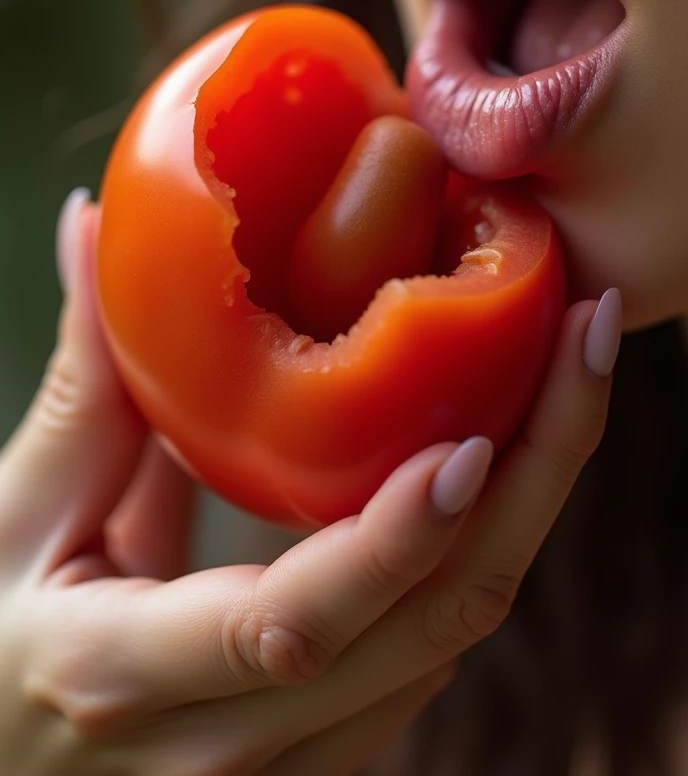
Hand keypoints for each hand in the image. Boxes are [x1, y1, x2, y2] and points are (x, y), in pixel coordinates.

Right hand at [0, 189, 619, 774]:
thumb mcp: (13, 517)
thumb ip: (78, 377)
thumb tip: (89, 226)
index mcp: (127, 677)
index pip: (291, 623)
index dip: (392, 540)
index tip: (470, 441)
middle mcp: (232, 746)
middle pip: (429, 634)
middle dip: (532, 488)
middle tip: (585, 348)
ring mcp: (288, 770)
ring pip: (446, 648)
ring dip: (523, 515)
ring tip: (564, 381)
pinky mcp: (318, 757)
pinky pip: (422, 660)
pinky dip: (473, 556)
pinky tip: (501, 458)